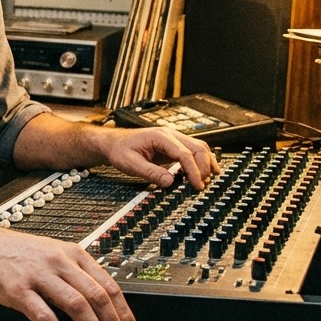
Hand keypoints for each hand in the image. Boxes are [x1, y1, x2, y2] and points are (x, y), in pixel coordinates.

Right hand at [0, 221, 137, 320]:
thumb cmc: (16, 252)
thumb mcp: (53, 253)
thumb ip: (76, 273)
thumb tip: (101, 301)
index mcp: (72, 253)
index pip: (108, 284)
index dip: (124, 311)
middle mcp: (58, 262)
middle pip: (97, 297)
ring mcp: (39, 276)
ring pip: (77, 306)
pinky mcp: (19, 291)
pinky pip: (45, 317)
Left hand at [99, 126, 218, 189]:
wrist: (113, 143)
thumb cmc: (119, 150)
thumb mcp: (130, 163)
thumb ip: (150, 172)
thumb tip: (170, 183)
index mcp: (160, 136)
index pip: (184, 153)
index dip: (193, 170)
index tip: (197, 186)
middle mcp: (170, 135)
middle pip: (198, 147)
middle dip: (204, 167)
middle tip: (202, 186)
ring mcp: (173, 139)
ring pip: (199, 147)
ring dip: (207, 163)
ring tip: (208, 181)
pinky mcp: (174, 146)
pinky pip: (193, 151)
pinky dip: (201, 162)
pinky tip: (203, 174)